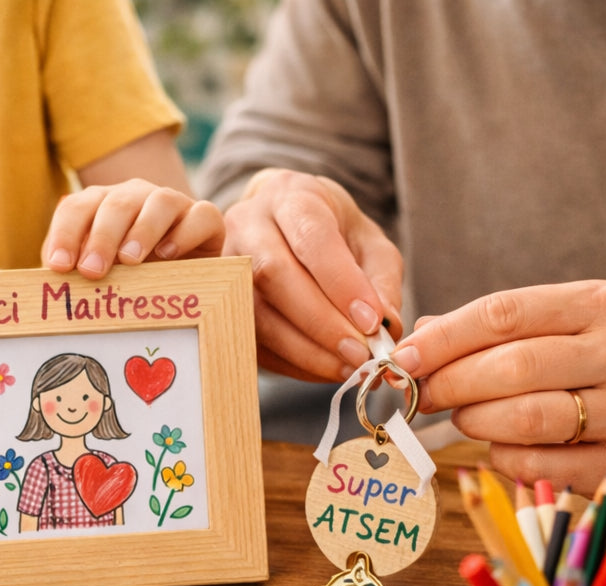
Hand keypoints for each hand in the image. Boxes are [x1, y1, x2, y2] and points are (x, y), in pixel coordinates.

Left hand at [41, 178, 224, 278]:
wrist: (184, 282)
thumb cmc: (131, 281)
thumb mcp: (100, 278)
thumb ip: (73, 273)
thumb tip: (46, 283)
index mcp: (101, 206)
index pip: (76, 208)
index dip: (65, 235)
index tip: (59, 266)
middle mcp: (135, 198)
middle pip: (114, 204)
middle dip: (100, 237)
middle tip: (91, 271)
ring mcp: (172, 205)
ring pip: (159, 202)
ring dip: (141, 230)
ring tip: (129, 261)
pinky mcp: (205, 219)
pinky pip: (200, 215)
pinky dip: (184, 233)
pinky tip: (168, 255)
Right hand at [222, 169, 402, 381]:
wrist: (278, 227)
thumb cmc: (329, 232)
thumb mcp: (366, 240)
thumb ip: (381, 278)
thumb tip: (386, 323)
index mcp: (289, 197)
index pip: (311, 237)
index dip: (341, 282)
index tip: (372, 321)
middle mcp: (246, 226)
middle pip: (274, 275)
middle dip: (321, 322)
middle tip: (361, 353)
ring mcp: (223, 266)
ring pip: (257, 314)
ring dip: (306, 350)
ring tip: (347, 366)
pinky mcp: (219, 306)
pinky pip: (252, 341)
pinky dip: (291, 363)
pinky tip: (323, 369)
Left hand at [391, 281, 605, 498]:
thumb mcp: (574, 322)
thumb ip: (501, 326)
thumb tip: (423, 333)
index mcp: (600, 305)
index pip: (503, 315)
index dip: (442, 339)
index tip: (404, 357)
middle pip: (508, 368)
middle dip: (449, 384)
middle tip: (424, 394)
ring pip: (521, 419)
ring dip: (474, 420)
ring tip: (465, 416)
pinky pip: (536, 464)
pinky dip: (501, 457)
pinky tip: (501, 445)